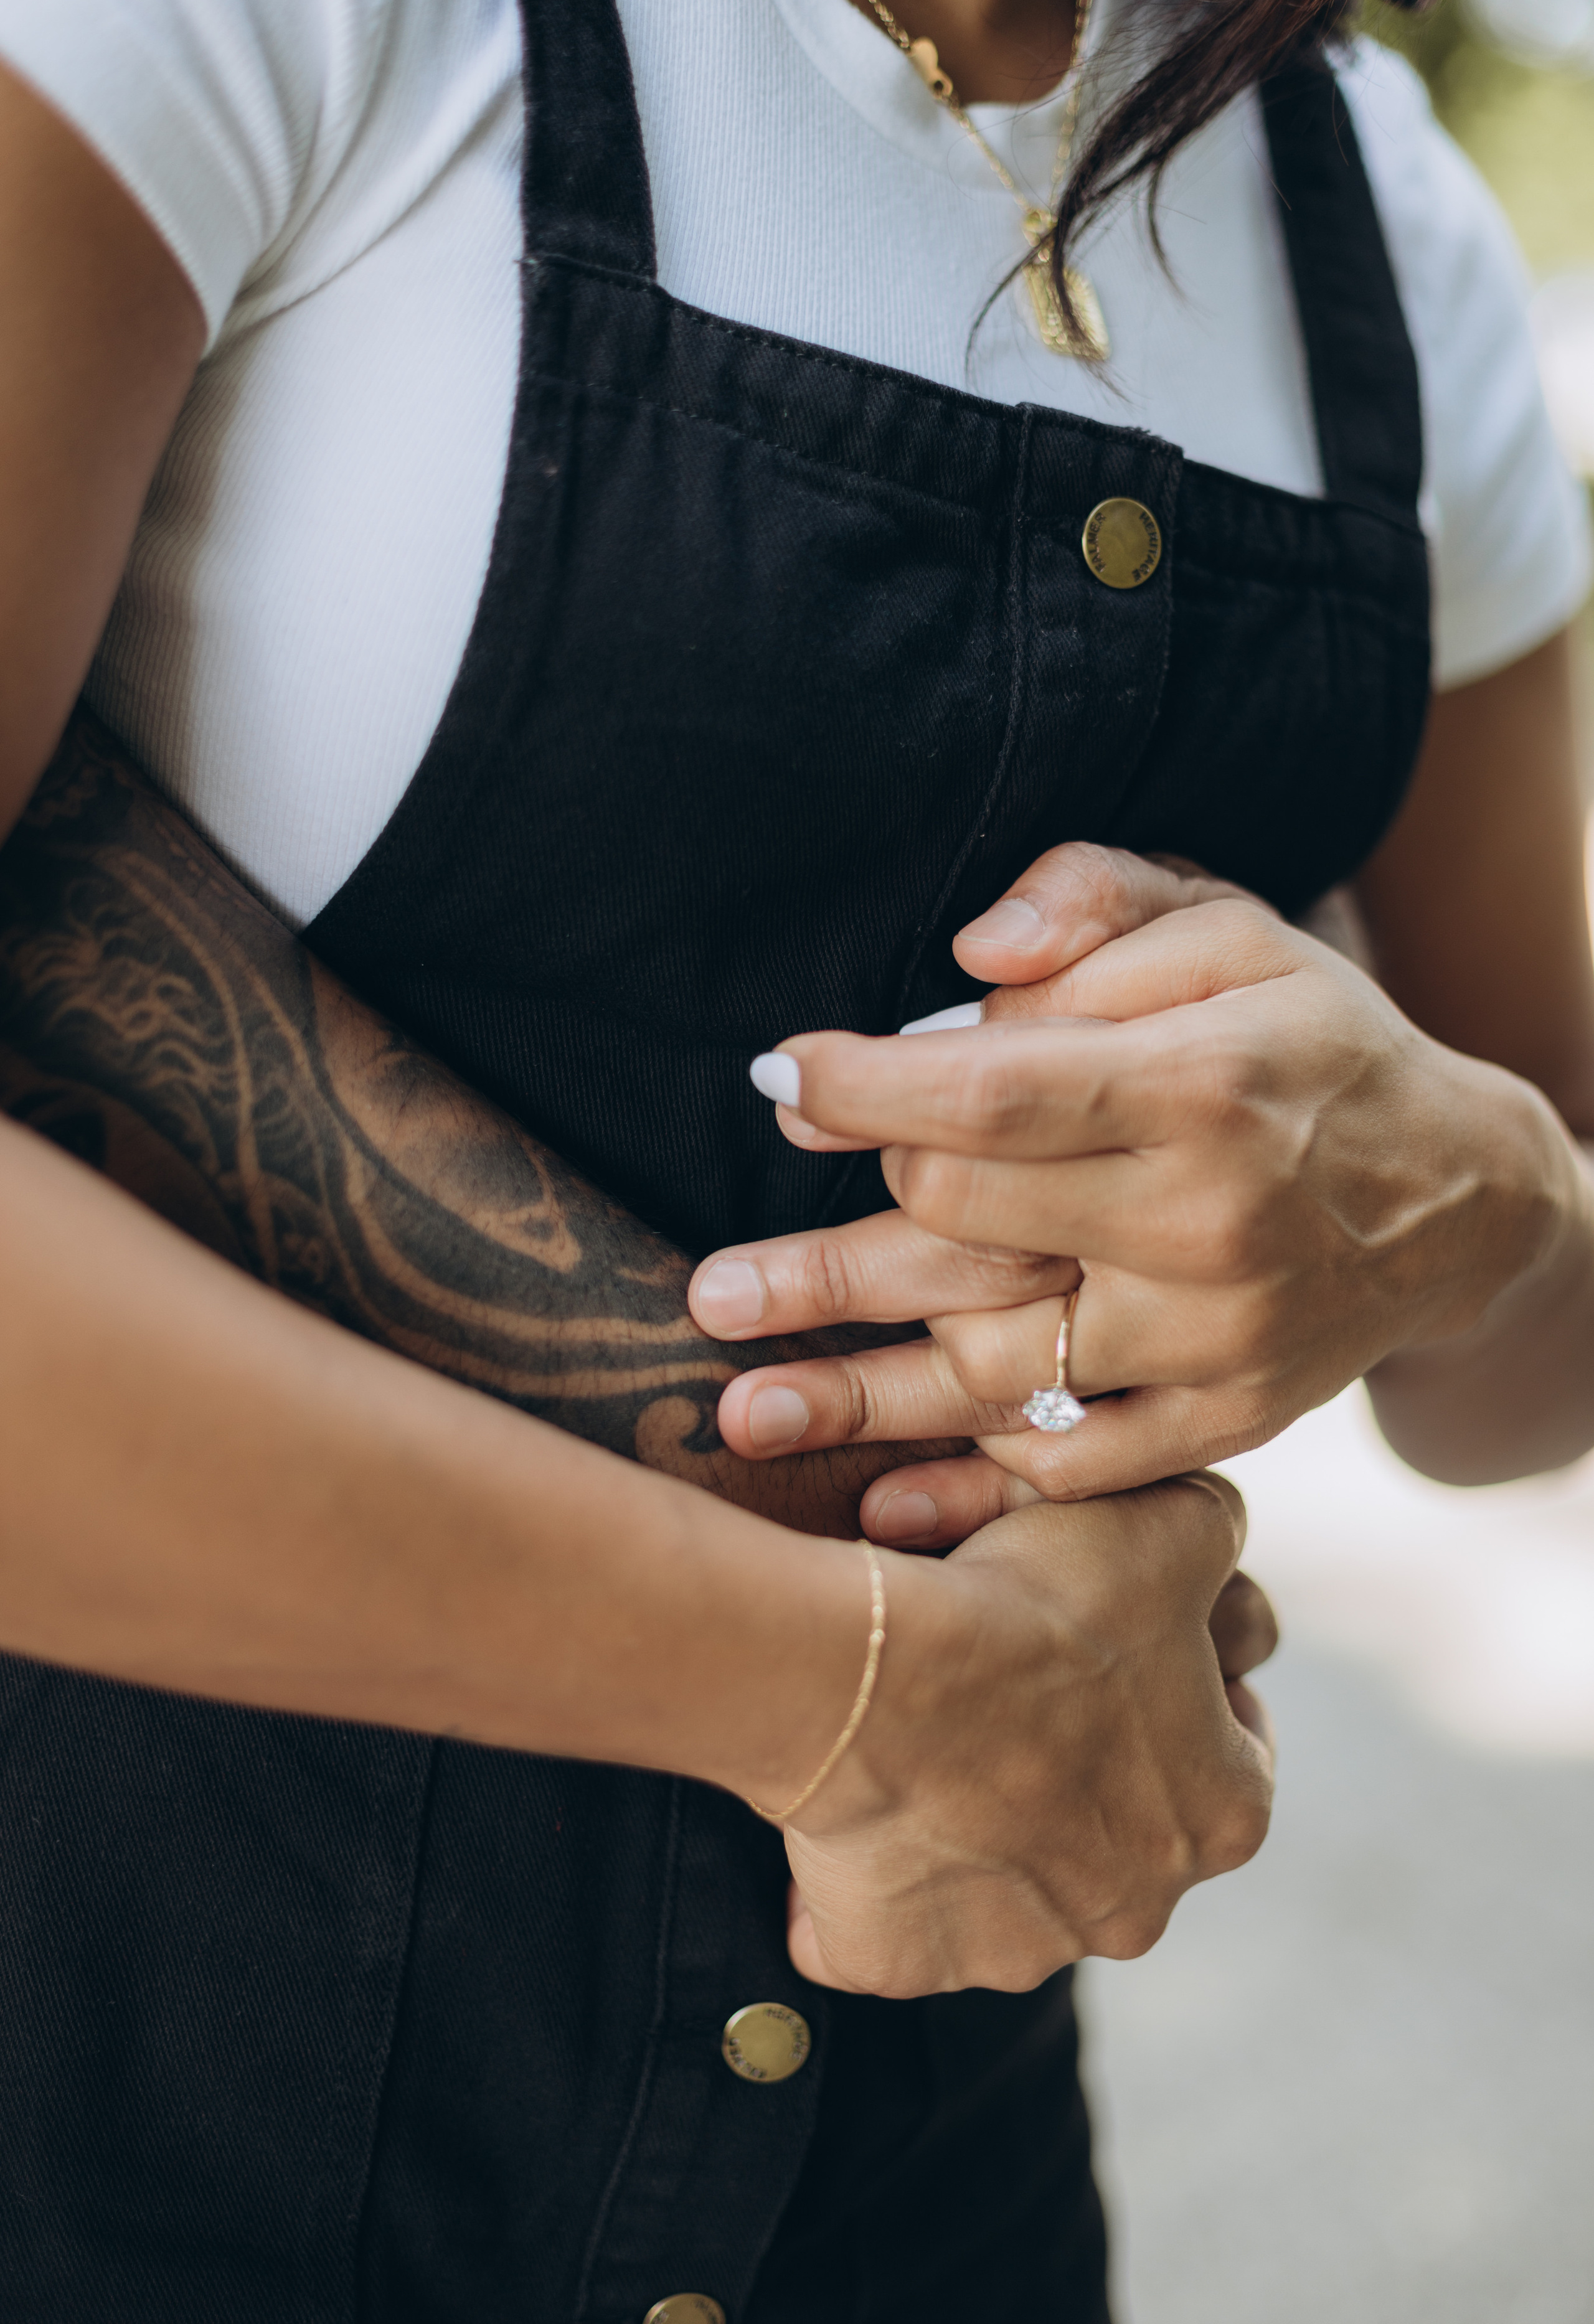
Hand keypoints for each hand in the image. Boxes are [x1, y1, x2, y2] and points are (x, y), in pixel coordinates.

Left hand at [690, 842, 1569, 1515]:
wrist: (1458, 1192)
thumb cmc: (1308, 1041)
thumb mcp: (1229, 926)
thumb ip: (1096, 905)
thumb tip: (966, 956)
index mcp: (1200, 1087)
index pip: (995, 1096)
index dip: (864, 1090)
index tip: (777, 1078)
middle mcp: (1205, 1222)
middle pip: (970, 1237)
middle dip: (825, 1257)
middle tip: (708, 1282)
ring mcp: (1214, 1337)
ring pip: (999, 1370)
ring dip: (857, 1396)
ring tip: (736, 1412)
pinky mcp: (1225, 1419)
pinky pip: (1079, 1467)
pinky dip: (976, 1493)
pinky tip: (874, 1502)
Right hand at [777, 1471, 1273, 1993]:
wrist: (880, 1674)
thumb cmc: (1035, 1607)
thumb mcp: (1166, 1523)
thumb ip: (1213, 1533)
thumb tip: (1210, 1540)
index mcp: (1223, 1817)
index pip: (1236, 1744)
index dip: (1189, 1678)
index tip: (1131, 1636)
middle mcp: (1135, 1910)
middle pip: (1121, 1828)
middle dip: (1081, 1766)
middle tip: (1017, 1686)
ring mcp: (1018, 1949)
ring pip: (1009, 1884)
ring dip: (979, 1827)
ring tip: (924, 1736)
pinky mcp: (904, 1960)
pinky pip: (894, 1930)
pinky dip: (875, 1884)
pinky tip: (853, 1815)